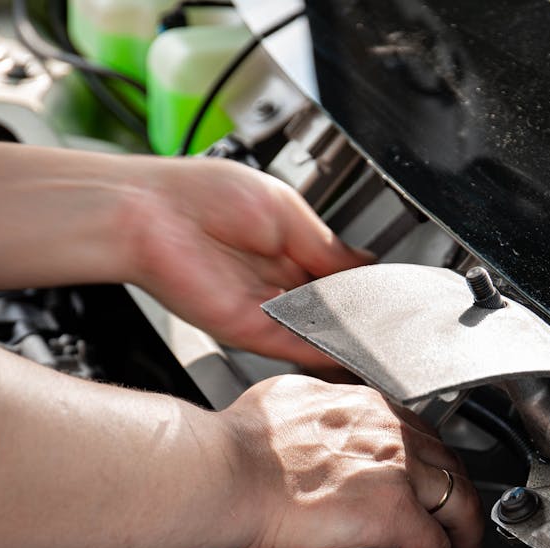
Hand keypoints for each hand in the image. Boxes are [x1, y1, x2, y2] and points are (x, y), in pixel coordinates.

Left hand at [116, 158, 371, 367]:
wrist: (150, 215)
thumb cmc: (201, 196)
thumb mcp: (285, 210)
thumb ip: (329, 247)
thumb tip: (367, 263)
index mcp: (286, 246)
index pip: (337, 276)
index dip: (365, 285)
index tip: (396, 294)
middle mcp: (275, 281)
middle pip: (330, 308)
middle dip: (361, 314)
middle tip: (400, 318)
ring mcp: (264, 310)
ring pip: (320, 332)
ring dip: (351, 335)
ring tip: (391, 335)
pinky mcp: (251, 331)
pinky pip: (300, 347)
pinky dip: (330, 351)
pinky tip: (359, 347)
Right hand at [218, 375, 482, 547]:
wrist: (224, 473)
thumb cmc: (234, 451)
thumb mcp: (283, 410)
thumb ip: (312, 417)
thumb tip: (307, 431)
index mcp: (359, 404)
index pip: (413, 429)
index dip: (427, 459)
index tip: (427, 476)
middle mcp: (385, 427)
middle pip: (446, 461)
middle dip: (457, 491)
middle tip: (458, 517)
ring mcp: (395, 468)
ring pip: (457, 499)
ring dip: (463, 530)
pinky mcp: (393, 511)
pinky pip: (434, 545)